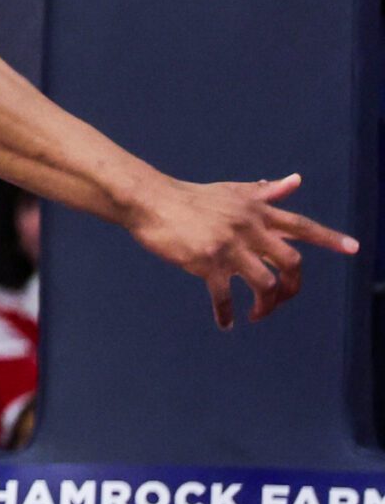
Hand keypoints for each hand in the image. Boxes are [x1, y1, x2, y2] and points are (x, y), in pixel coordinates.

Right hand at [129, 173, 358, 326]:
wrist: (150, 201)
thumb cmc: (190, 197)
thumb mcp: (231, 192)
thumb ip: (264, 192)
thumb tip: (293, 181)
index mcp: (256, 211)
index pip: (301, 225)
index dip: (328, 238)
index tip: (354, 249)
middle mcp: (249, 228)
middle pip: (291, 263)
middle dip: (293, 288)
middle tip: (282, 300)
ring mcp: (229, 246)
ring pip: (266, 283)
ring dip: (265, 305)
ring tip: (256, 315)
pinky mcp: (207, 262)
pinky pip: (225, 296)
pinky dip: (226, 314)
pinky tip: (225, 322)